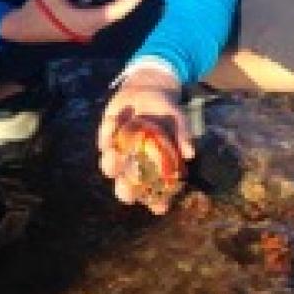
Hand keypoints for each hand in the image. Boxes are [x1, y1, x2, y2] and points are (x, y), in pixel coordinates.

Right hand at [0, 0, 147, 43]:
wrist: (20, 31)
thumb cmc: (36, 14)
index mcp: (87, 22)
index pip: (118, 11)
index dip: (133, 0)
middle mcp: (90, 27)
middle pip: (115, 11)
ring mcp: (85, 29)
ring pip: (106, 12)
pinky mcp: (79, 27)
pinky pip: (97, 13)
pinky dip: (100, 0)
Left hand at [97, 67, 193, 214]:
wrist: (147, 88)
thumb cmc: (165, 109)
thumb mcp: (177, 118)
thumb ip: (184, 134)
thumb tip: (190, 153)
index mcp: (154, 167)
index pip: (156, 195)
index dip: (158, 203)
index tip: (159, 206)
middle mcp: (135, 165)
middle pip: (127, 190)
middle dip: (126, 191)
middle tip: (128, 183)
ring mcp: (119, 154)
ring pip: (110, 168)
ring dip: (111, 163)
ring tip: (115, 151)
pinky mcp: (106, 138)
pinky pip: (103, 140)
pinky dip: (107, 133)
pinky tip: (115, 120)